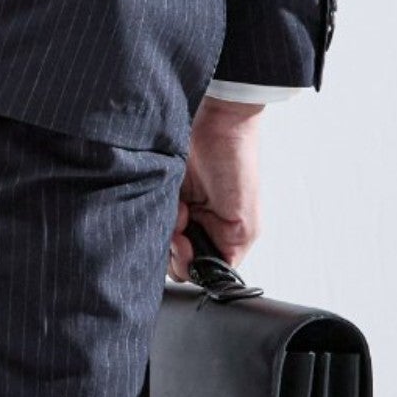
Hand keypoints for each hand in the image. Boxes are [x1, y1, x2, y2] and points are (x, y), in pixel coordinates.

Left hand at [167, 96, 264, 280]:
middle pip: (176, 259)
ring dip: (165, 229)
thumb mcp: (244, 222)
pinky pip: (152, 214)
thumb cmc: (238, 164)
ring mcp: (181, 209)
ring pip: (161, 239)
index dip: (191, 265)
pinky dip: (156, 210)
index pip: (201, 270)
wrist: (218, 122)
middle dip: (174, 249)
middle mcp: (200, 226)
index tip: (188, 247)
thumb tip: (211, 275)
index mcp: (223, 238)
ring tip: (180, 208)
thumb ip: (229, 252)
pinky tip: (172, 199)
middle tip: (180, 229)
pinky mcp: (165, 192)